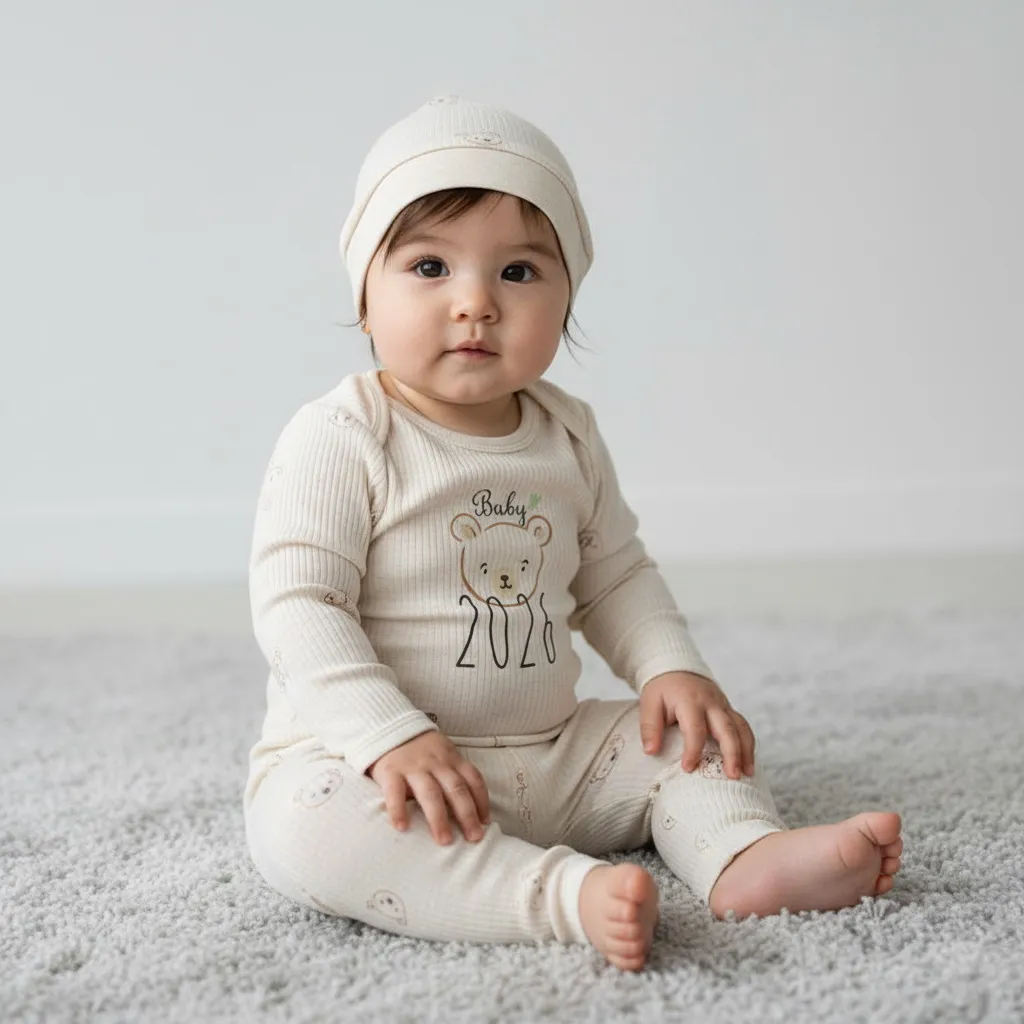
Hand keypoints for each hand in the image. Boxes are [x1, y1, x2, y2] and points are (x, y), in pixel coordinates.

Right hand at [365, 730, 490, 844]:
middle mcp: (436, 762)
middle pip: (456, 789)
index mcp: (451, 758)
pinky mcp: (390, 771)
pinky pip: (395, 792)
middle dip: (467, 815)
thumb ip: (453, 774)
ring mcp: (413, 767)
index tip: (486, 822)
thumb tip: (472, 809)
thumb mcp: (442, 753)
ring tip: (445, 840)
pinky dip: (398, 810)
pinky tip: (402, 827)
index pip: (473, 779)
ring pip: (430, 793)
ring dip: (439, 819)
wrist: (386, 727)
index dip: (482, 801)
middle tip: (474, 838)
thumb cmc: (419, 749)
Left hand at [638, 671, 755, 779]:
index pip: (695, 729)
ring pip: (741, 727)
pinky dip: (748, 744)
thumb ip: (650, 727)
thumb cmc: (662, 689)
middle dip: (732, 754)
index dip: (693, 750)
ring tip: (747, 773)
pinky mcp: (728, 709)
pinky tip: (747, 762)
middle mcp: (711, 702)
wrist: (675, 667)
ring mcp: (723, 705)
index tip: (688, 768)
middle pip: (727, 728)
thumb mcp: (649, 703)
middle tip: (732, 776)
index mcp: (690, 700)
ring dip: (746, 751)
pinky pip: (743, 726)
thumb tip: (651, 752)